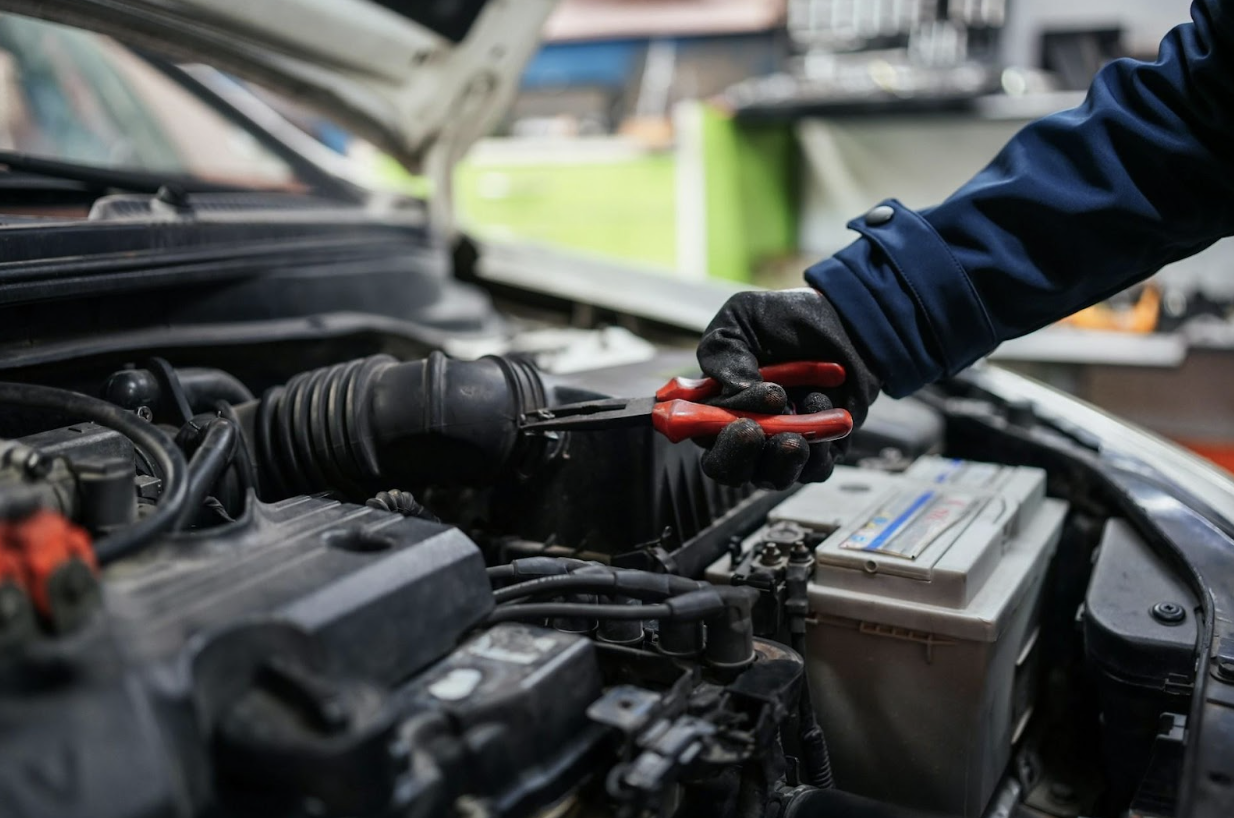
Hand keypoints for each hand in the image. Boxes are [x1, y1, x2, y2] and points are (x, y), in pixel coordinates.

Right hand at [695, 289, 880, 487]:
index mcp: (714, 404)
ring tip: (806, 405)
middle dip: (742, 454)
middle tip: (759, 430)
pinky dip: (820, 443)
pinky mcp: (816, 453)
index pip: (701, 437)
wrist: (844, 320)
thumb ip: (724, 352)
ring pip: (772, 476)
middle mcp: (743, 431)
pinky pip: (813, 469)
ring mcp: (779, 447)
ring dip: (785, 450)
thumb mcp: (742, 317)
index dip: (716, 435)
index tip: (739, 418)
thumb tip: (732, 393)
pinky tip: (822, 401)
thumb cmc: (786, 319)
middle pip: (730, 470)